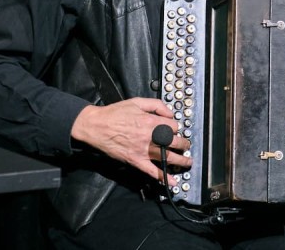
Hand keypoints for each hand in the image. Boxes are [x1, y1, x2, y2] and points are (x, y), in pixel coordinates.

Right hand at [71, 97, 191, 185]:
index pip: (173, 126)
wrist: (96, 126)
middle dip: (184, 144)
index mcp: (152, 122)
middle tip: (186, 145)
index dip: (174, 126)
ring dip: (181, 161)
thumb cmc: (115, 113)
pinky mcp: (136, 161)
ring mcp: (144, 151)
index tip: (172, 128)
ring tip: (187, 162)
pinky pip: (152, 172)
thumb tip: (170, 113)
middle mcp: (150, 137)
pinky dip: (163, 178)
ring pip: (167, 157)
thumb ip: (157, 105)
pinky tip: (173, 182)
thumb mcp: (137, 102)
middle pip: (175, 142)